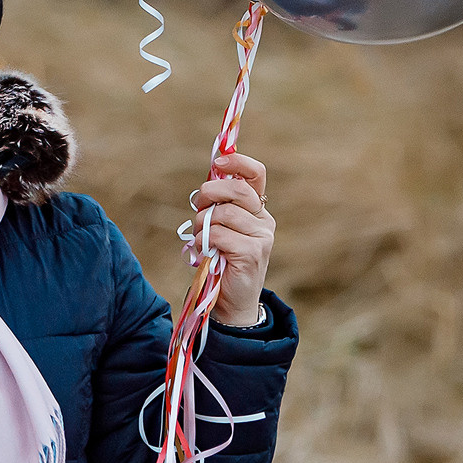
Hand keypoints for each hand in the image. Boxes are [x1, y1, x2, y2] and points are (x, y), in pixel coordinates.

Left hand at [187, 151, 274, 326]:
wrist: (232, 301)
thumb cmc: (221, 260)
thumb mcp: (221, 227)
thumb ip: (218, 205)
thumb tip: (207, 180)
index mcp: (257, 208)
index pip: (256, 174)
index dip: (238, 162)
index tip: (219, 161)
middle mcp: (264, 220)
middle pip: (237, 190)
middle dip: (210, 192)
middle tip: (198, 206)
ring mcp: (261, 237)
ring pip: (223, 213)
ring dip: (202, 224)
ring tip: (201, 238)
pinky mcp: (252, 253)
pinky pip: (219, 235)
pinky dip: (203, 241)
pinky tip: (204, 252)